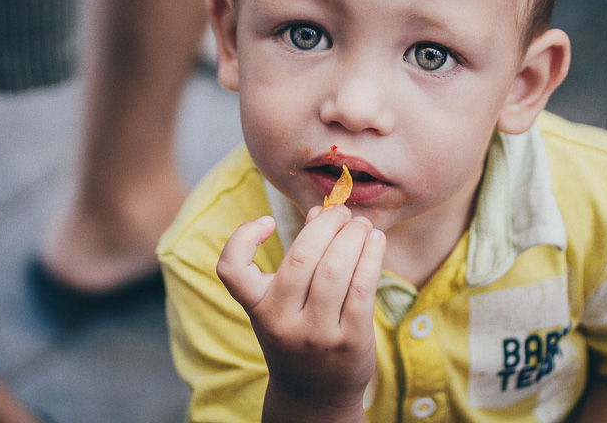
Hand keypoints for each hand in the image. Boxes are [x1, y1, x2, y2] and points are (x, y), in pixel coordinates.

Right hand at [217, 205, 385, 416]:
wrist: (314, 396)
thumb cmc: (297, 335)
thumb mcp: (283, 303)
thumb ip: (297, 259)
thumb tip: (320, 212)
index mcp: (258, 308)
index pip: (231, 270)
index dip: (243, 238)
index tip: (268, 221)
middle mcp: (282, 322)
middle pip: (301, 257)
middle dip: (326, 224)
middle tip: (341, 211)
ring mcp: (316, 335)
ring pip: (335, 269)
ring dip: (352, 237)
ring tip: (361, 225)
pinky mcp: (349, 341)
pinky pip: (363, 288)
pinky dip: (371, 257)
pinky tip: (375, 242)